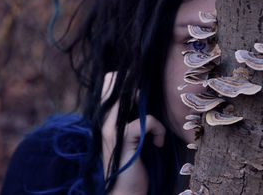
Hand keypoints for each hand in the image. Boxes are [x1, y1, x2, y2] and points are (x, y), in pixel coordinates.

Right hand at [101, 73, 165, 194]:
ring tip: (155, 132)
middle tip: (149, 112)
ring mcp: (110, 128)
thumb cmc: (132, 163)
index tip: (139, 87)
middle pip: (114, 83)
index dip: (122, 78)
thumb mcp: (132, 136)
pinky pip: (147, 120)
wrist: (125, 192)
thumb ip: (133, 117)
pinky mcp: (122, 137)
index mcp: (105, 119)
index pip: (108, 85)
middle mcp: (104, 120)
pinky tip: (158, 143)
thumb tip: (145, 97)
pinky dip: (158, 130)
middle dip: (136, 86)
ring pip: (131, 96)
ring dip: (150, 114)